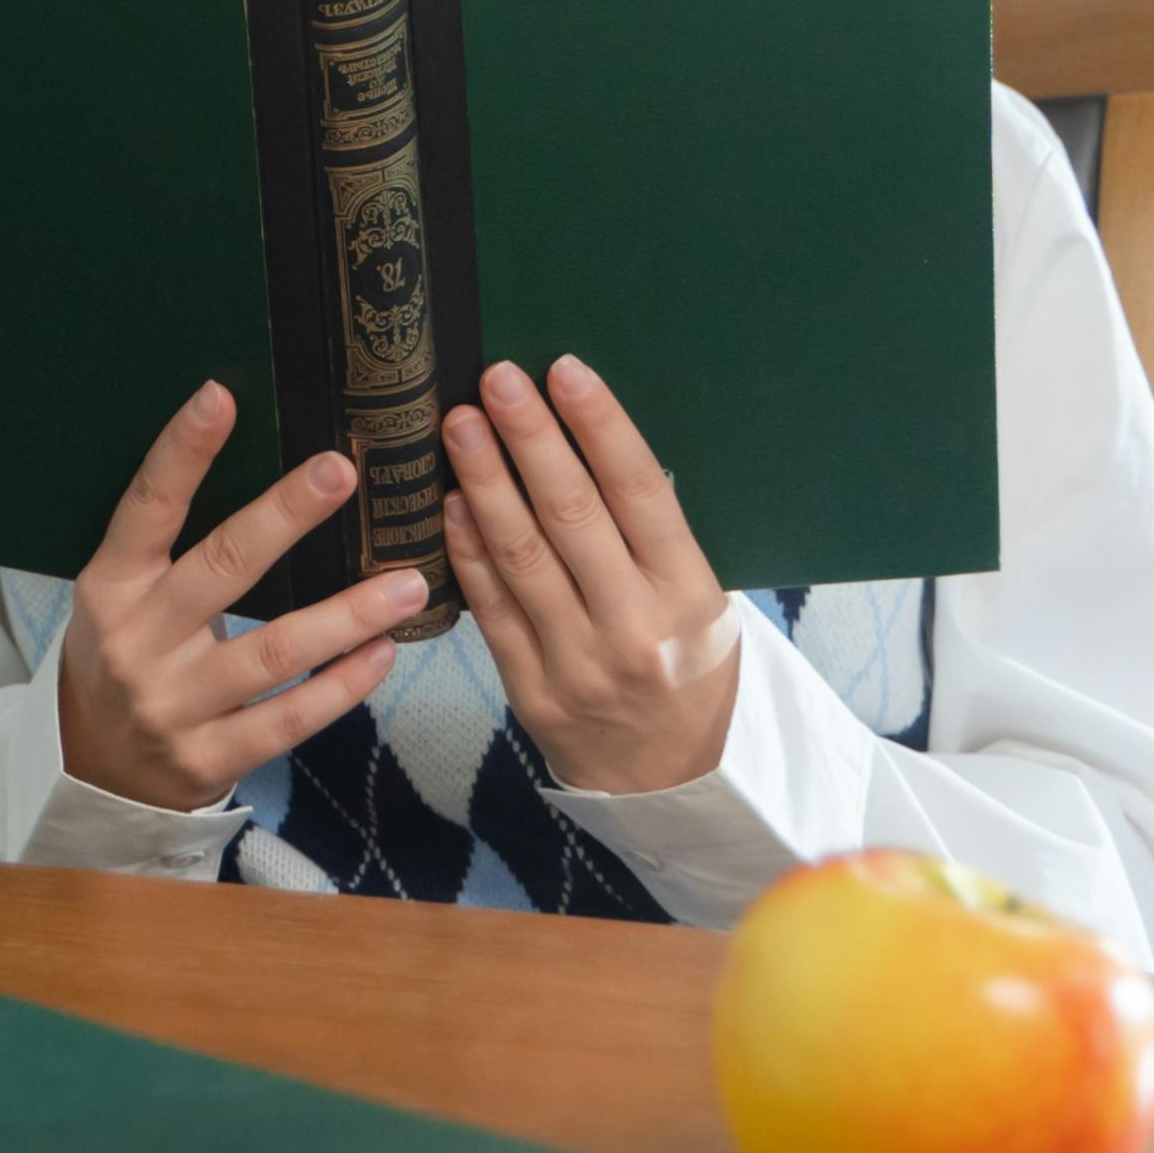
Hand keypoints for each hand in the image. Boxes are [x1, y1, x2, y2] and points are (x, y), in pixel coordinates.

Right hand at [54, 387, 428, 812]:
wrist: (92, 768)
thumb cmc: (125, 654)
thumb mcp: (122, 595)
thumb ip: (173, 548)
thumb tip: (263, 466)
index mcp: (111, 586)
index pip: (147, 508)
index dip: (182, 452)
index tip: (221, 395)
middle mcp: (138, 641)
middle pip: (223, 568)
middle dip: (285, 516)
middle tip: (342, 469)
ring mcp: (173, 705)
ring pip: (273, 652)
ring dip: (348, 615)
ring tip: (408, 582)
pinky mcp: (209, 759)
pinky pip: (289, 720)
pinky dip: (341, 686)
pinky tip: (383, 653)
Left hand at [442, 357, 738, 795]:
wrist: (673, 782)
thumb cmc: (687, 668)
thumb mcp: (703, 605)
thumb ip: (653, 538)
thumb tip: (592, 441)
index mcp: (691, 598)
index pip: (641, 494)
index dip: (600, 427)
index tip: (564, 370)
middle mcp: (635, 629)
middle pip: (574, 516)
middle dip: (530, 440)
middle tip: (496, 379)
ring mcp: (579, 664)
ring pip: (523, 558)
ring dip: (486, 482)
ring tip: (460, 423)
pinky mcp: (531, 691)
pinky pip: (492, 610)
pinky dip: (467, 552)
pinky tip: (449, 501)